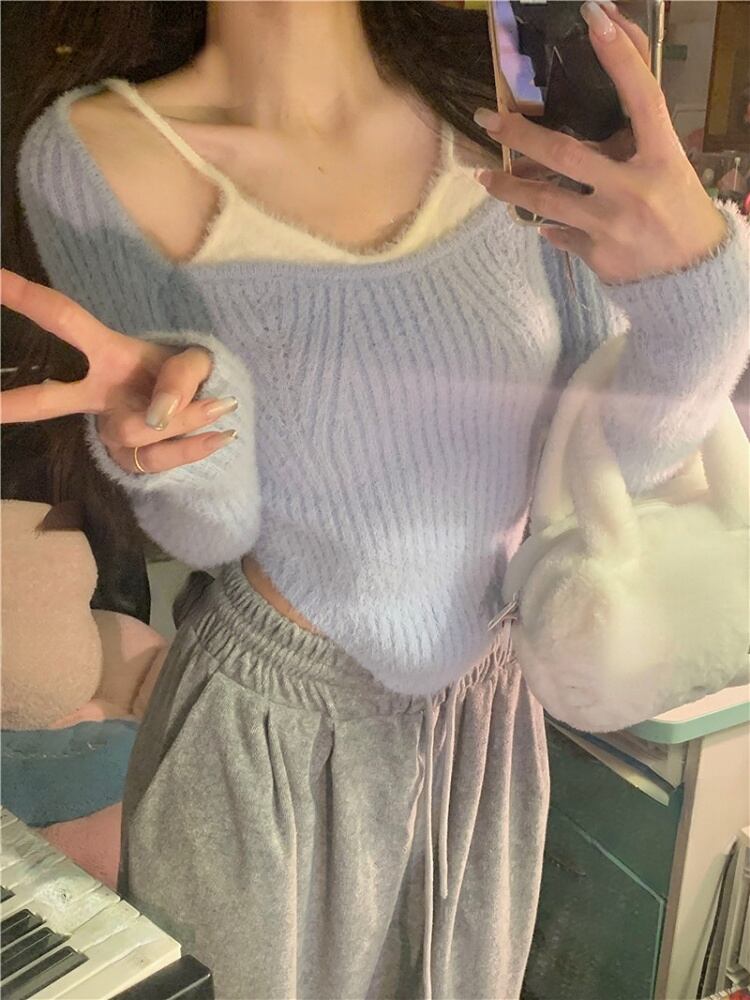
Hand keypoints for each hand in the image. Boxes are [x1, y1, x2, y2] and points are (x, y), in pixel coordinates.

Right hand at [1, 270, 237, 473]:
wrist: (213, 414)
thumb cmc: (191, 376)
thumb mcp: (199, 360)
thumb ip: (182, 376)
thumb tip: (159, 415)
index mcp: (110, 354)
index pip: (65, 321)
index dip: (27, 297)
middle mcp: (101, 394)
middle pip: (50, 400)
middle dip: (14, 403)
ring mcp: (112, 430)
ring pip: (138, 430)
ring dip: (187, 418)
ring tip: (218, 405)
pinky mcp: (132, 460)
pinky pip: (161, 458)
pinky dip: (195, 446)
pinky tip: (221, 436)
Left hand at [474, 1, 726, 283]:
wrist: (690, 281)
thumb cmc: (679, 211)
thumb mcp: (669, 166)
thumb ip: (636, 135)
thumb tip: (608, 89)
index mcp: (664, 158)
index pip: (643, 98)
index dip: (620, 58)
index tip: (595, 18)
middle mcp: (636, 189)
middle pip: (567, 154)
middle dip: (521, 135)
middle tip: (487, 119)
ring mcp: (613, 226)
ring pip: (547, 200)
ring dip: (511, 187)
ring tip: (485, 175)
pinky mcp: (598, 256)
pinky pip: (559, 234)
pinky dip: (549, 225)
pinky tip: (539, 220)